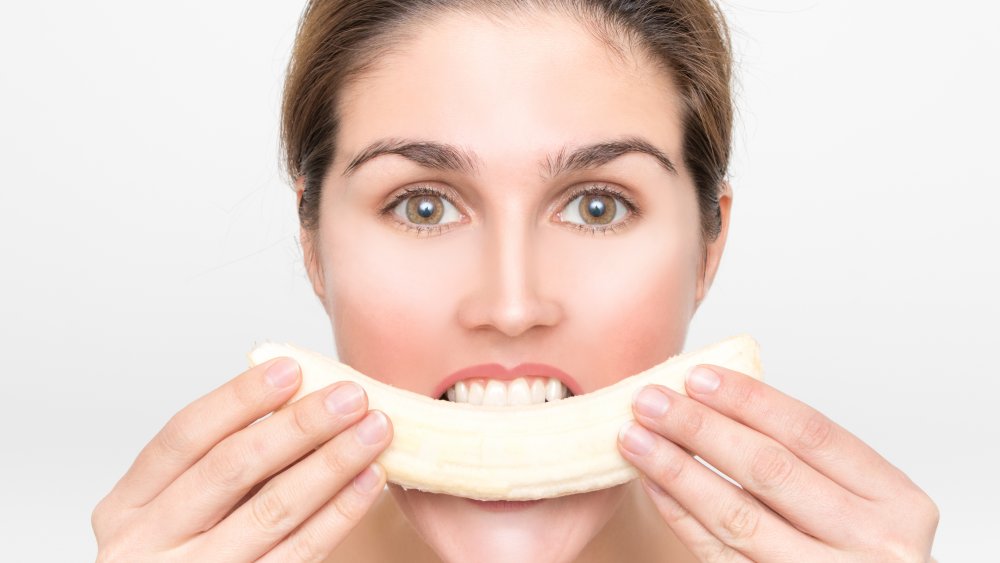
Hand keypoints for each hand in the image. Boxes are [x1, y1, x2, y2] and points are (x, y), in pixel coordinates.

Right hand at [93, 357, 392, 561]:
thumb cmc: (183, 555)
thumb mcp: (171, 511)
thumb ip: (215, 463)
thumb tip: (290, 394)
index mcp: (126, 507)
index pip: (183, 437)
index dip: (238, 398)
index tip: (291, 368)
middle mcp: (148, 544)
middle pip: (230, 468)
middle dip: (298, 425)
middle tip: (350, 395)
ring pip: (271, 510)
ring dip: (330, 463)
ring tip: (373, 430)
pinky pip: (299, 553)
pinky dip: (338, 513)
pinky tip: (367, 481)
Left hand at [617, 364, 938, 561]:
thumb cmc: (856, 552)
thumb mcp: (859, 504)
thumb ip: (807, 461)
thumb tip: (718, 397)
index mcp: (898, 502)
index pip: (812, 434)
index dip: (750, 400)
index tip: (697, 375)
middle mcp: (875, 544)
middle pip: (771, 469)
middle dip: (701, 428)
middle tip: (651, 399)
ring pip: (739, 515)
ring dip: (678, 470)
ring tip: (635, 438)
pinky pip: (720, 555)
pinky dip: (682, 516)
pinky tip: (654, 485)